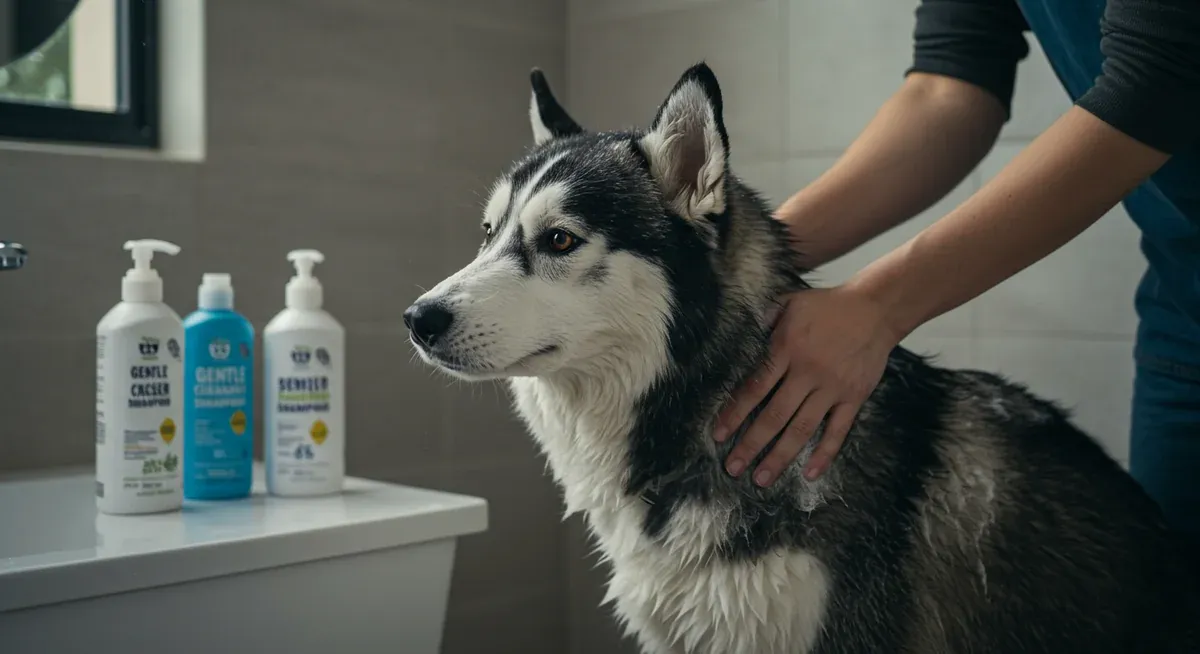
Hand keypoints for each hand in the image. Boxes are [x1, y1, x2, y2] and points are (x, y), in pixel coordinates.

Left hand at [713, 284, 900, 485]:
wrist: (875, 308)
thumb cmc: (827, 306)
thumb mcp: (789, 303)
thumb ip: (763, 320)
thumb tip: (737, 338)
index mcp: (787, 348)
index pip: (754, 387)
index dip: (734, 413)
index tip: (718, 434)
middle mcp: (808, 372)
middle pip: (774, 415)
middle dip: (750, 444)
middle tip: (733, 467)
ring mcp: (833, 387)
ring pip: (802, 428)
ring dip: (780, 456)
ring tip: (761, 478)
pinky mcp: (854, 397)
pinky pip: (838, 431)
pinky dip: (824, 453)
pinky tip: (810, 474)